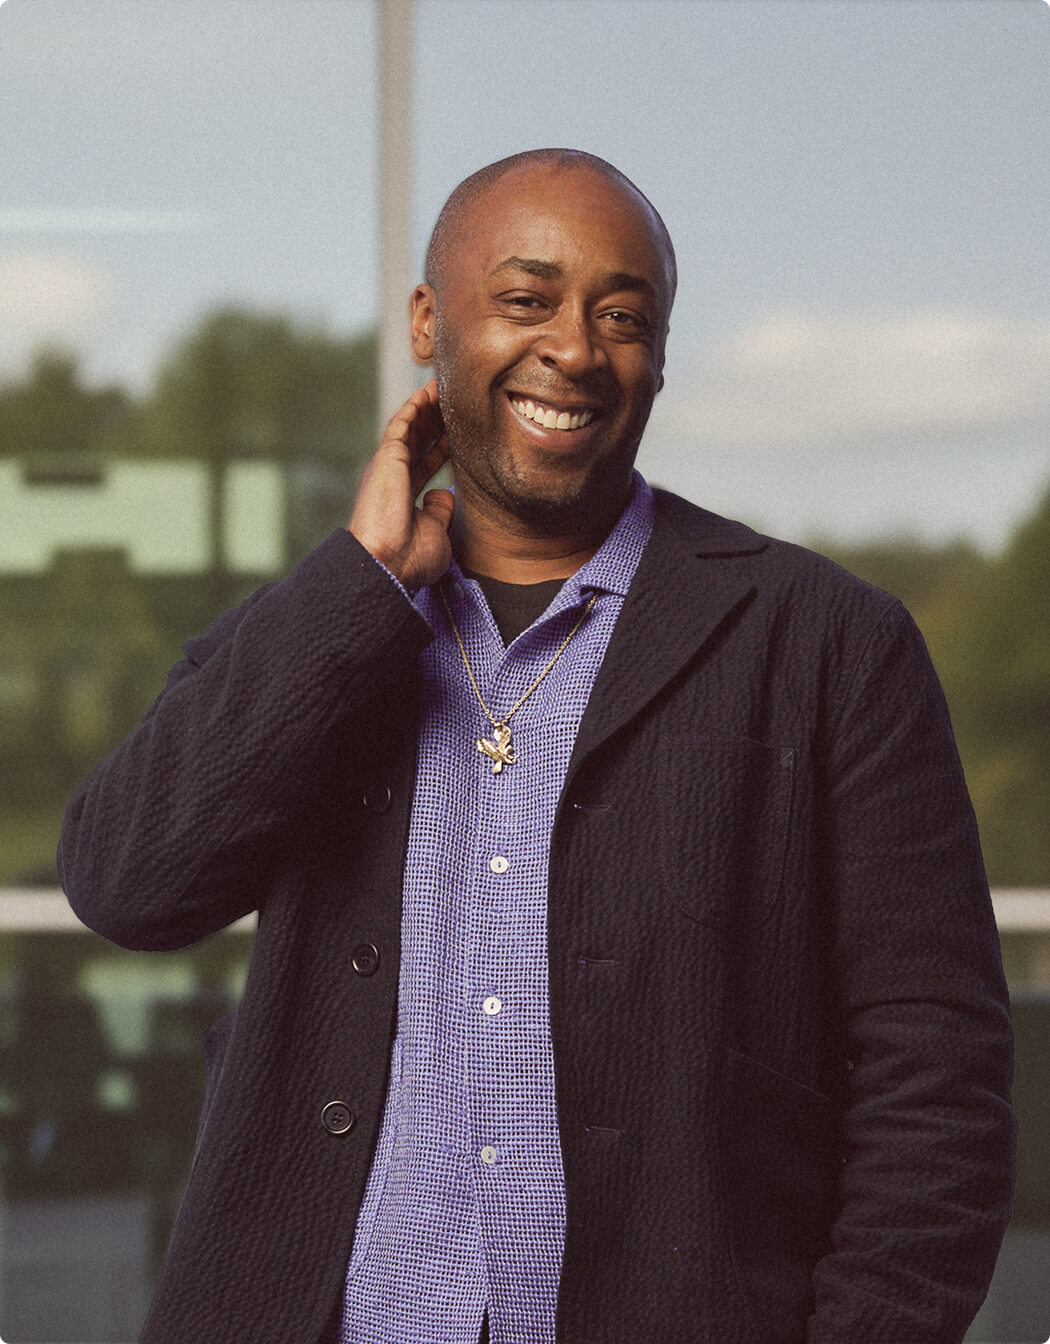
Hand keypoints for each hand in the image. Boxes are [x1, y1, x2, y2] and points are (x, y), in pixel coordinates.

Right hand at [348, 379, 453, 588]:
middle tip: (453, 400)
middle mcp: (395, 479)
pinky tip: (426, 392)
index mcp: (405, 497)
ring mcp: (389, 468)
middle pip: (418, 441)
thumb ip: (441, 510)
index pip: (426, 463)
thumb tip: (445, 492)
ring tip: (442, 386)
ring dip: (425, 407)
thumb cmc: (410, 558)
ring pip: (409, 428)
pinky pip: (400, 425)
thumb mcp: (436, 532)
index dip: (443, 445)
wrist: (388, 563)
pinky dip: (413, 407)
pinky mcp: (386, 459)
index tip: (460, 431)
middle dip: (435, 420)